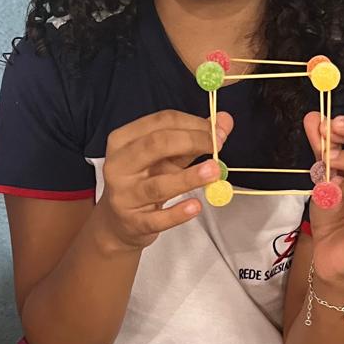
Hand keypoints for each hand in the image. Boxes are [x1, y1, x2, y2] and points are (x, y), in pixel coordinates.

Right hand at [96, 110, 232, 251]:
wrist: (119, 221)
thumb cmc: (146, 180)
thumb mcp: (168, 157)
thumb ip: (195, 139)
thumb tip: (224, 120)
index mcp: (123, 140)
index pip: (160, 122)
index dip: (192, 123)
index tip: (216, 130)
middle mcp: (119, 165)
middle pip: (156, 145)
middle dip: (191, 141)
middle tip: (217, 146)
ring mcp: (124, 195)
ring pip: (158, 185)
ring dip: (189, 177)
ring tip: (214, 171)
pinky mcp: (133, 222)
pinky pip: (158, 218)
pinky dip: (178, 212)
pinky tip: (195, 206)